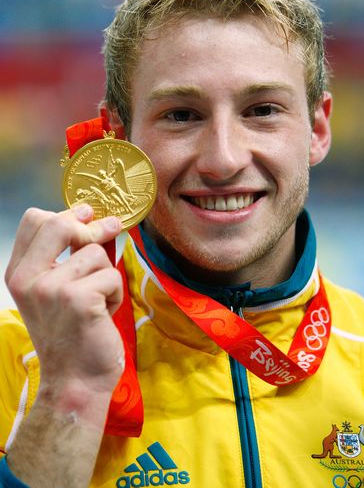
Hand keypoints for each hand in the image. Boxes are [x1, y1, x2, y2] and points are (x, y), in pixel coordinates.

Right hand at [5, 205, 123, 414]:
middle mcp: (29, 278)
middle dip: (93, 227)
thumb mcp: (53, 292)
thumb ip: (63, 258)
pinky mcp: (79, 299)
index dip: (66, 213)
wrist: (74, 380)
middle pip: (62, 223)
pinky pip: (111, 276)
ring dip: (106, 276)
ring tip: (96, 302)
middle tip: (110, 229)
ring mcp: (52, 288)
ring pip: (96, 253)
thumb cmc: (70, 334)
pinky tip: (102, 315)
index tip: (86, 215)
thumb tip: (94, 219)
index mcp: (18, 274)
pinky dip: (114, 295)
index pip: (34, 220)